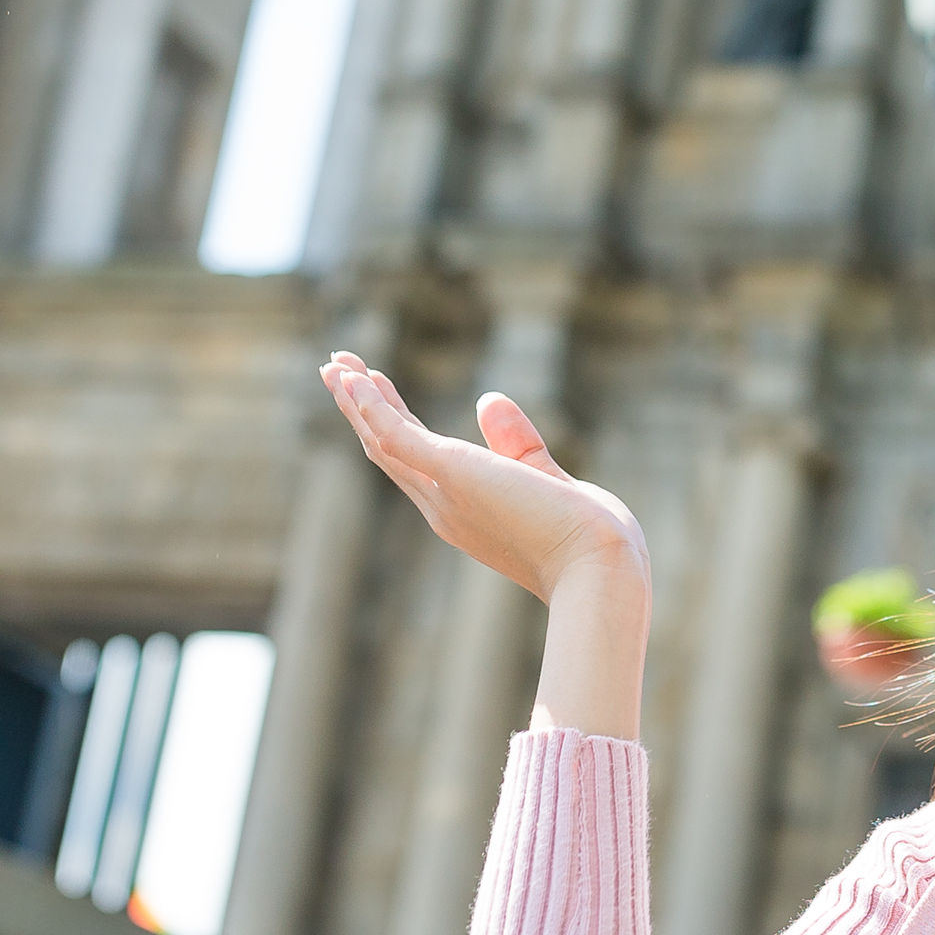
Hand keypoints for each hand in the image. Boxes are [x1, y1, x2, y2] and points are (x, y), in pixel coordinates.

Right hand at [322, 353, 645, 603]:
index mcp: (464, 511)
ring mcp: (444, 494)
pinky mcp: (453, 474)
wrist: (600, 569)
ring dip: (356, 401)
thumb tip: (488, 400)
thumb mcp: (545, 477)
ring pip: (383, 441)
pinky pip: (398, 437)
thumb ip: (516, 443)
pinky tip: (357, 380)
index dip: (390, 422)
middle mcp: (444, 507)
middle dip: (359, 408)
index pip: (416, 461)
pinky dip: (372, 407)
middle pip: (387, 450)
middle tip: (335, 370)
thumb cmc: (586, 538)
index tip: (373, 388)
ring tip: (334, 365)